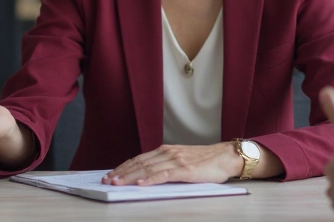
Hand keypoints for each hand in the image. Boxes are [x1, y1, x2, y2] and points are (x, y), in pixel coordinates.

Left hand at [102, 143, 243, 185]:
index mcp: (166, 150)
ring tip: (117, 183)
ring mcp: (176, 160)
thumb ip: (166, 165)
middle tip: (107, 181)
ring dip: (130, 176)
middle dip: (121, 173)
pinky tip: (140, 184)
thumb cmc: (206, 161)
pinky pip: (164, 175)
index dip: (123, 167)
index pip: (139, 159)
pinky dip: (150, 179)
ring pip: (148, 169)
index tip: (111, 174)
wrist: (226, 156)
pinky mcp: (185, 170)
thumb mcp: (182, 160)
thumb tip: (148, 176)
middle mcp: (168, 153)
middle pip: (139, 163)